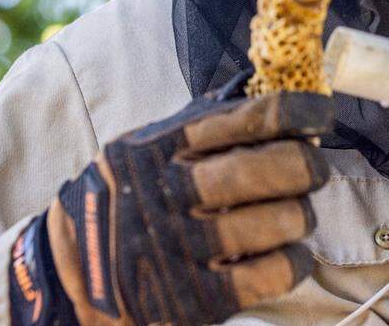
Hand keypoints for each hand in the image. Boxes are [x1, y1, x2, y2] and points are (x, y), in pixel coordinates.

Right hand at [10, 89, 334, 325]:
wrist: (68, 278)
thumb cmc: (124, 199)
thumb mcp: (144, 147)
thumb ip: (200, 122)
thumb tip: (266, 89)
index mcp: (162, 144)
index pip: (250, 116)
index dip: (300, 109)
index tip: (320, 112)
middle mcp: (170, 191)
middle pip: (273, 167)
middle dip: (307, 165)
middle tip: (312, 168)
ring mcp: (181, 247)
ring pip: (280, 221)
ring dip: (300, 216)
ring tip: (293, 215)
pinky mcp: (193, 299)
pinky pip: (272, 274)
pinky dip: (295, 261)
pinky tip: (288, 254)